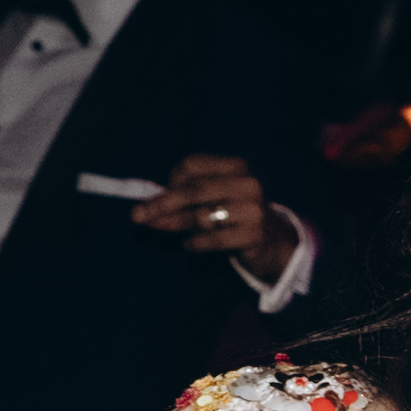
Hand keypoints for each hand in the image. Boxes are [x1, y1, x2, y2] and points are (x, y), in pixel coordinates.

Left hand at [135, 153, 287, 286]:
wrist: (273, 242)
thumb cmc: (233, 217)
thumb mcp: (209, 201)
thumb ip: (179, 203)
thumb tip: (143, 212)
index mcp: (236, 167)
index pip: (192, 165)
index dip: (170, 180)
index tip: (160, 195)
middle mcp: (247, 183)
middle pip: (194, 189)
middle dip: (162, 204)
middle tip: (138, 217)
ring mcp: (254, 209)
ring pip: (201, 216)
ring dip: (178, 225)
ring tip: (173, 233)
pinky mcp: (255, 234)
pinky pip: (213, 238)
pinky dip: (195, 243)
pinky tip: (190, 245)